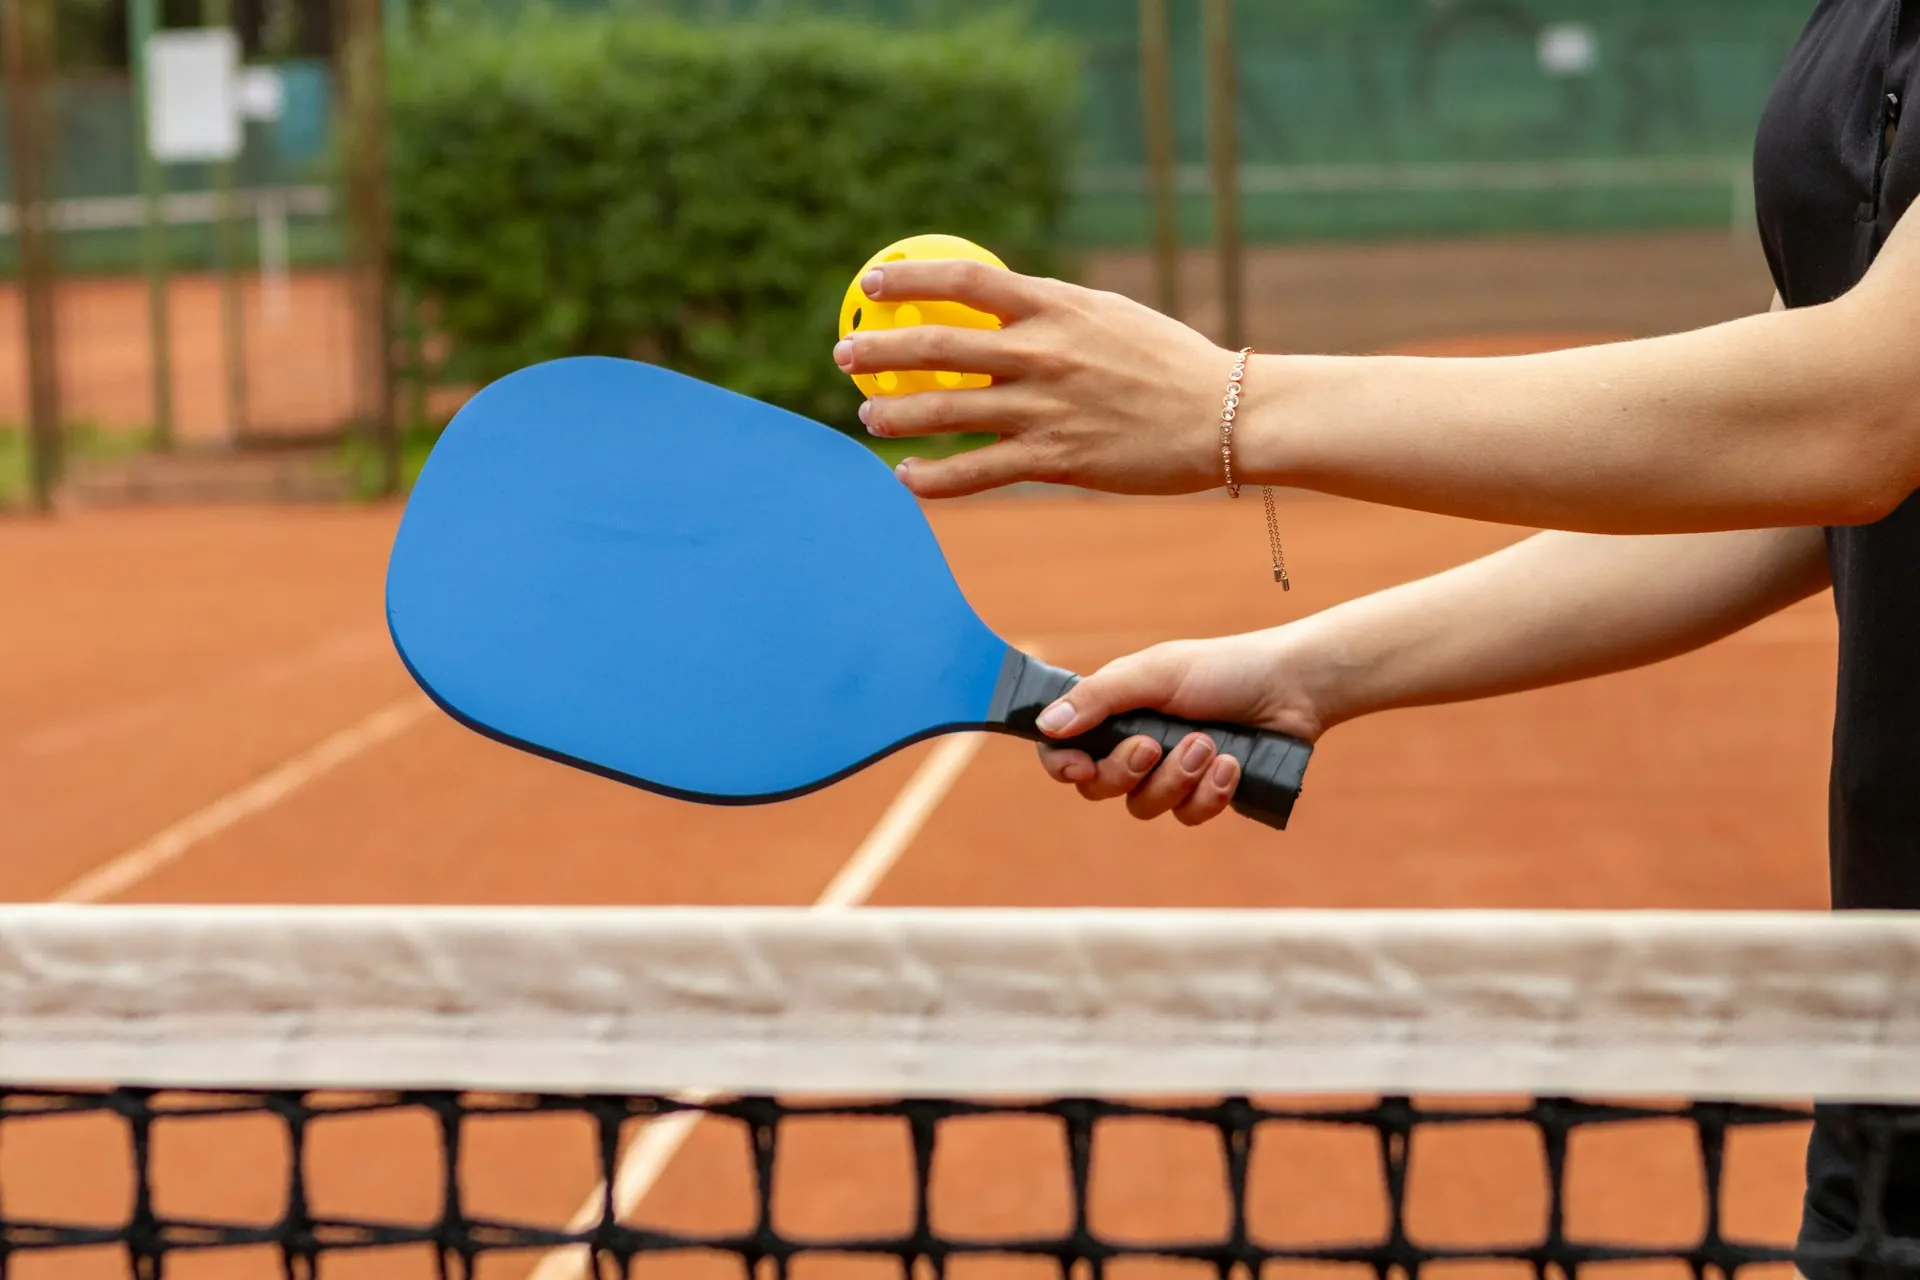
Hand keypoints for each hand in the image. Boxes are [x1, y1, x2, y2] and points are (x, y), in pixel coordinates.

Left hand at [830, 259, 1232, 497]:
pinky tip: (908, 480)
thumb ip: (1055, 312)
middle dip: (880, 351)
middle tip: (844, 357)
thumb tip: (1005, 304)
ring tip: (868, 418)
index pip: (965, 281)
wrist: (1225, 417)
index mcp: (1056, 307)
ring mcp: (1045, 409)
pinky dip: (934, 479)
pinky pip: (976, 473)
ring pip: (947, 411)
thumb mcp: (1110, 317)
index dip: (910, 279)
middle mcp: (1042, 353)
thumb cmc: (1170, 364)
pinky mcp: (1055, 460)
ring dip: (897, 415)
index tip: (873, 284)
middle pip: (937, 346)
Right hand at [1033, 629, 1330, 825]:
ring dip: (1176, 778)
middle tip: (1157, 744)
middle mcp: (1135, 745)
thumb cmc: (1223, 670)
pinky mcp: (1204, 795)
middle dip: (1127, 771)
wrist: (1293, 688)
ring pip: (1144, 807)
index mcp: (1115, 711)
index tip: (1079, 767)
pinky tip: (1232, 765)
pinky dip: (1210, 793)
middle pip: (1098, 788)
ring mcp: (1169, 774)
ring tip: (1210, 745)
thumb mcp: (1156, 674)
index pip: (1063, 748)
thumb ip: (1099, 699)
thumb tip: (1046, 725)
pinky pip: (1187, 816)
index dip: (1061, 764)